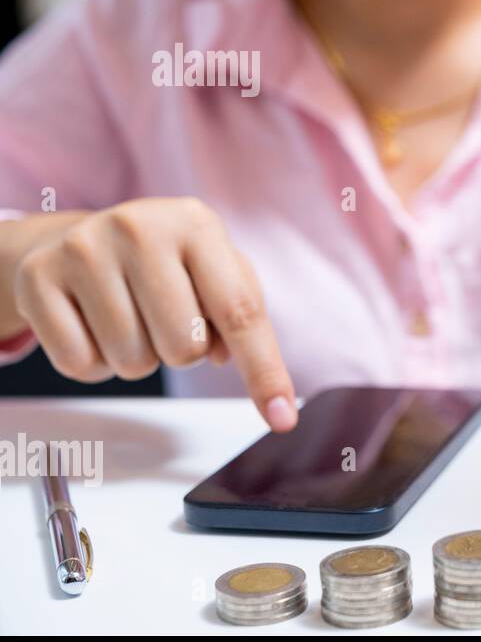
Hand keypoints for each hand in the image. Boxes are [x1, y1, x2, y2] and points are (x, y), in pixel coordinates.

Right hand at [9, 197, 296, 430]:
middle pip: (184, 347)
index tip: (282, 417)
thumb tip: (235, 363)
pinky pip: (79, 365)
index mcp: (196, 224)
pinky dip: (93, 364)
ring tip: (127, 318)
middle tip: (163, 320)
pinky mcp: (37, 279)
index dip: (263, 371)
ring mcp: (83, 250)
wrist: (78, 239)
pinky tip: (91, 325)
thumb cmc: (163, 261)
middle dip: (181, 352)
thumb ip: (240, 313)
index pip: (239, 311)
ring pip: (132, 362)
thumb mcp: (212, 268)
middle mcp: (139, 228)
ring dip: (136, 358)